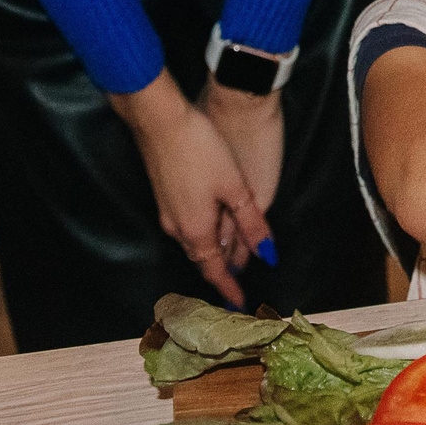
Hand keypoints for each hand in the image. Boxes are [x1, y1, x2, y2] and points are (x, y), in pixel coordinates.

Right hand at [111, 73, 272, 308]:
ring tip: (231, 254)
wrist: (159, 120)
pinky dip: (203, 230)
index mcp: (196, 230)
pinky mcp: (164, 194)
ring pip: (193, 240)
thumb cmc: (199, 149)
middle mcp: (177, 227)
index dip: (229, 288)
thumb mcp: (234, 187)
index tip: (239, 304)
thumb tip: (266, 254)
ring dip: (212, 250)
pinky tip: (215, 219)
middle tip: (239, 280)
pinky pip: (186, 224)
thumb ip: (251, 223)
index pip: (215, 271)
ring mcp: (167, 211)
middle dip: (220, 270)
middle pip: (202, 257)